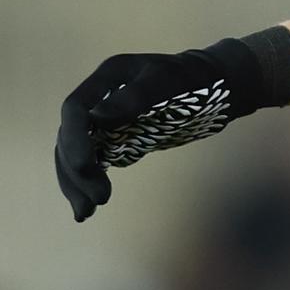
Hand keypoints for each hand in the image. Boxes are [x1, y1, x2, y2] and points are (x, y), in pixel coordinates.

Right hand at [54, 26, 289, 221]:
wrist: (218, 85)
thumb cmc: (196, 79)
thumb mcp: (169, 83)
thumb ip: (136, 98)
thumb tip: (97, 120)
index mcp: (108, 77)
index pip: (75, 109)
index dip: (74, 139)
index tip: (87, 167)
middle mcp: (101, 97)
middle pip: (71, 136)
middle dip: (77, 169)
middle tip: (100, 199)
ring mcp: (107, 119)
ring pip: (78, 153)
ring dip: (77, 183)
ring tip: (87, 213)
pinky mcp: (119, 138)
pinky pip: (95, 161)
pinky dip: (88, 182)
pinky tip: (89, 208)